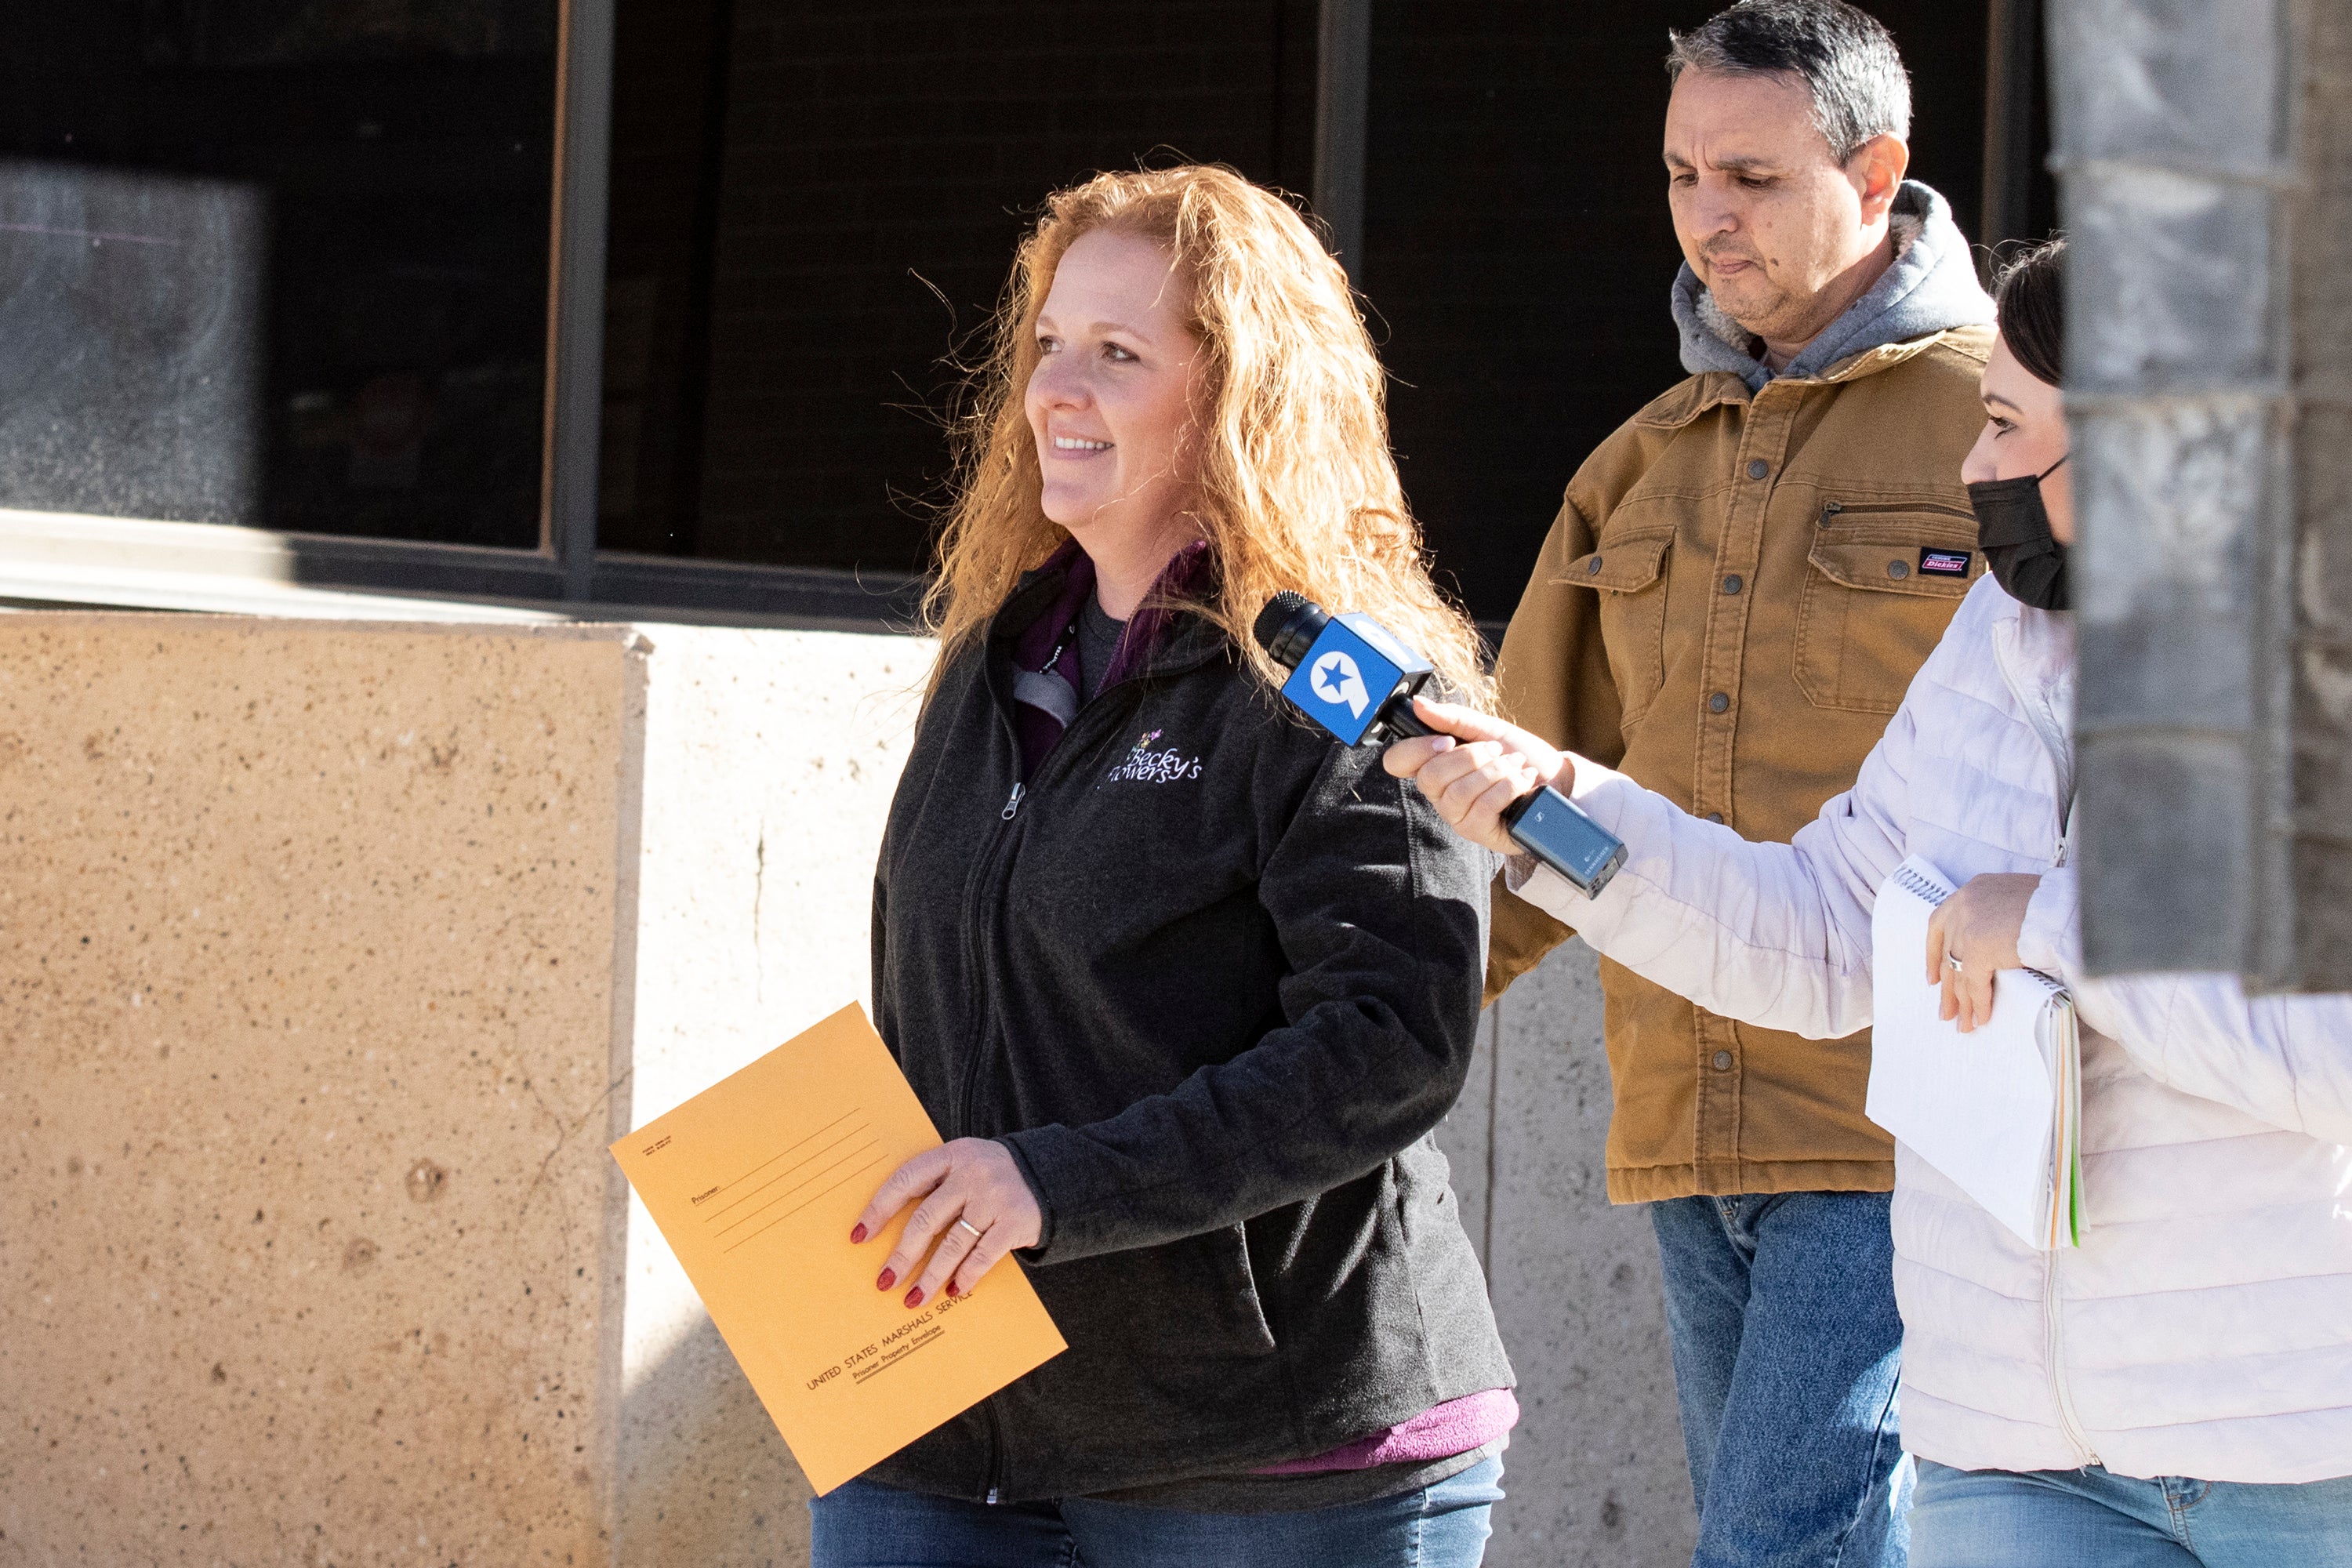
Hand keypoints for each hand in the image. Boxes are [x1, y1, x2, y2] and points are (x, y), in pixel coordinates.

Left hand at [850, 1138, 1041, 1308]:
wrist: (1050, 1174)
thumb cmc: (992, 1175)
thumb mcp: (965, 1165)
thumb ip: (936, 1185)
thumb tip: (890, 1231)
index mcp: (953, 1155)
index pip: (906, 1180)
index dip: (879, 1209)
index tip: (859, 1236)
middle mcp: (972, 1173)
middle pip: (926, 1219)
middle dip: (902, 1255)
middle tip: (885, 1281)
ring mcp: (995, 1197)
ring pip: (953, 1244)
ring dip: (930, 1276)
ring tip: (913, 1299)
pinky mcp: (1015, 1221)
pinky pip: (982, 1256)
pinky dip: (965, 1276)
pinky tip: (952, 1291)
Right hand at [1381, 698, 1569, 857]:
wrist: (1557, 779)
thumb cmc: (1519, 755)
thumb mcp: (1489, 729)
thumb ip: (1453, 718)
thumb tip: (1420, 705)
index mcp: (1436, 765)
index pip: (1398, 762)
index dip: (1416, 750)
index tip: (1447, 741)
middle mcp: (1440, 794)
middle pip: (1430, 777)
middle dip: (1470, 757)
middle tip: (1496, 751)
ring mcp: (1458, 816)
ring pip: (1458, 793)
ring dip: (1494, 772)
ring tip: (1514, 765)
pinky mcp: (1479, 831)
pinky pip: (1483, 807)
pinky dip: (1508, 787)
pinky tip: (1522, 781)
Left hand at [1925, 873, 2041, 1031]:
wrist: (2065, 907)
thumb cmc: (2052, 904)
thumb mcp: (2013, 900)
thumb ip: (1995, 917)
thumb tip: (1993, 944)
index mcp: (1971, 891)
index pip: (1939, 925)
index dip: (1934, 955)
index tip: (1934, 978)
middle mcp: (1962, 907)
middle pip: (1947, 954)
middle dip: (1948, 988)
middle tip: (1947, 1011)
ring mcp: (1967, 928)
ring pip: (1958, 973)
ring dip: (1962, 1002)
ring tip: (1963, 1024)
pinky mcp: (1978, 949)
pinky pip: (1975, 984)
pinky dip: (1979, 1004)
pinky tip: (1981, 1019)